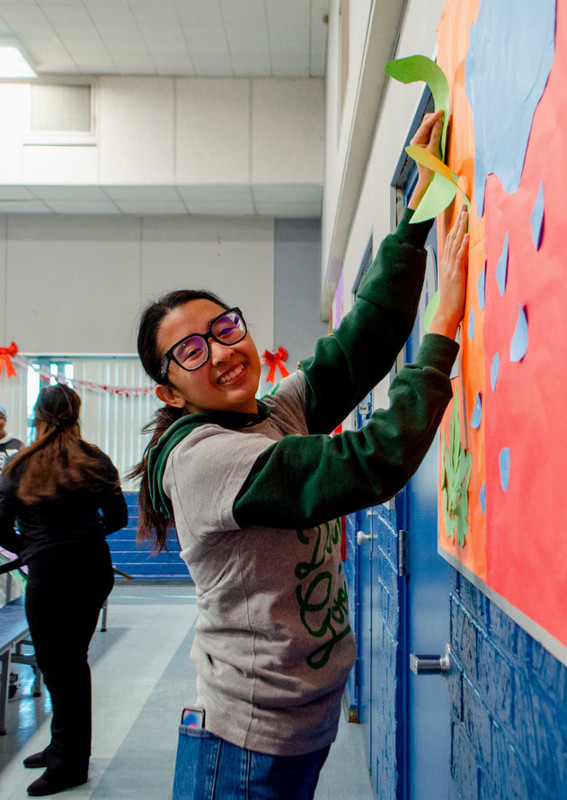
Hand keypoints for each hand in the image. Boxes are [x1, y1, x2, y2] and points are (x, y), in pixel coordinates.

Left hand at [408, 109, 443, 209]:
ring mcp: (423, 139)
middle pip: (426, 122)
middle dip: (435, 118)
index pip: (425, 125)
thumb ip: (436, 134)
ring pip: (431, 125)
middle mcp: (418, 138)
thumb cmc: (430, 166)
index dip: (434, 117)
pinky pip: (434, 131)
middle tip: (446, 116)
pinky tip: (445, 127)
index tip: (442, 111)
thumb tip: (439, 121)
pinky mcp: (428, 141)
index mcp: (416, 141)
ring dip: (438, 122)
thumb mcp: (434, 149)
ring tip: (447, 120)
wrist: (429, 177)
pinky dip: (439, 128)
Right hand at [429, 206, 468, 339]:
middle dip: (457, 221)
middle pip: (451, 238)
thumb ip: (459, 269)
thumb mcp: (456, 281)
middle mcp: (447, 263)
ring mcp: (450, 268)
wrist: (447, 313)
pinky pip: (459, 257)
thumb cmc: (454, 300)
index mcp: (447, 264)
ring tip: (464, 213)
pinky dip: (462, 245)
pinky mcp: (456, 274)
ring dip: (460, 227)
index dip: (452, 226)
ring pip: (455, 243)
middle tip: (462, 206)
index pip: (449, 241)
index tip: (455, 214)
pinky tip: (465, 235)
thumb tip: (465, 261)